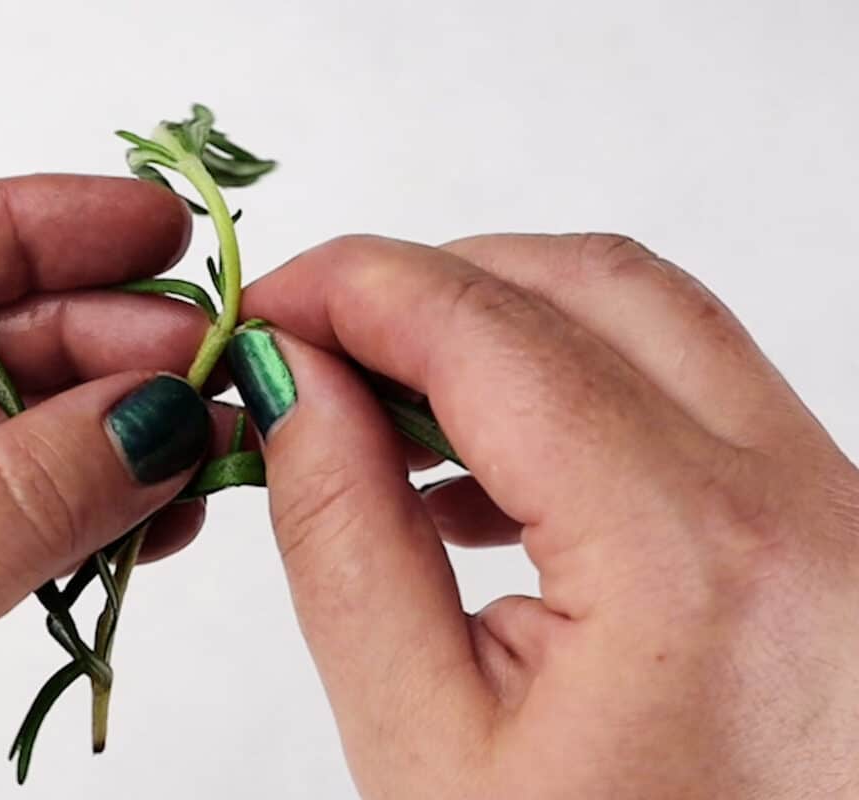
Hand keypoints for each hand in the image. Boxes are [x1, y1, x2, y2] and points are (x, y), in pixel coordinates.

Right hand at [229, 234, 858, 798]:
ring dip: (502, 334)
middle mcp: (810, 512)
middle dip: (432, 287)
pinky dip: (572, 395)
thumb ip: (345, 540)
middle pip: (592, 286)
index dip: (355, 287)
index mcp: (698, 564)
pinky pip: (694, 403)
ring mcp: (844, 522)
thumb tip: (294, 387)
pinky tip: (483, 473)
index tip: (266, 305)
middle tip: (318, 346)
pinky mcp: (834, 542)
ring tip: (383, 418)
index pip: (494, 333)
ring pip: (653, 328)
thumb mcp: (426, 754)